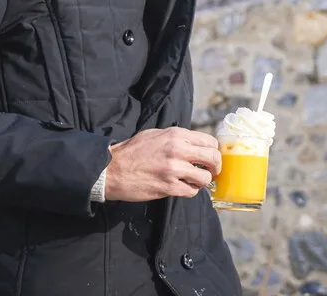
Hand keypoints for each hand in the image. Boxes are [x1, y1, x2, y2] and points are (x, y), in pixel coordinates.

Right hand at [104, 127, 221, 201]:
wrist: (111, 170)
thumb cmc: (132, 151)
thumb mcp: (156, 134)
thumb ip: (178, 138)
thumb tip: (196, 144)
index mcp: (177, 135)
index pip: (210, 142)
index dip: (214, 151)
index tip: (211, 158)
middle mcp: (178, 150)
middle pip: (213, 158)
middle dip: (215, 167)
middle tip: (211, 171)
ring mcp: (174, 170)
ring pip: (205, 178)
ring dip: (202, 181)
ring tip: (193, 181)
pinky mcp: (168, 187)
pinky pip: (191, 191)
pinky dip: (190, 191)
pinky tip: (182, 187)